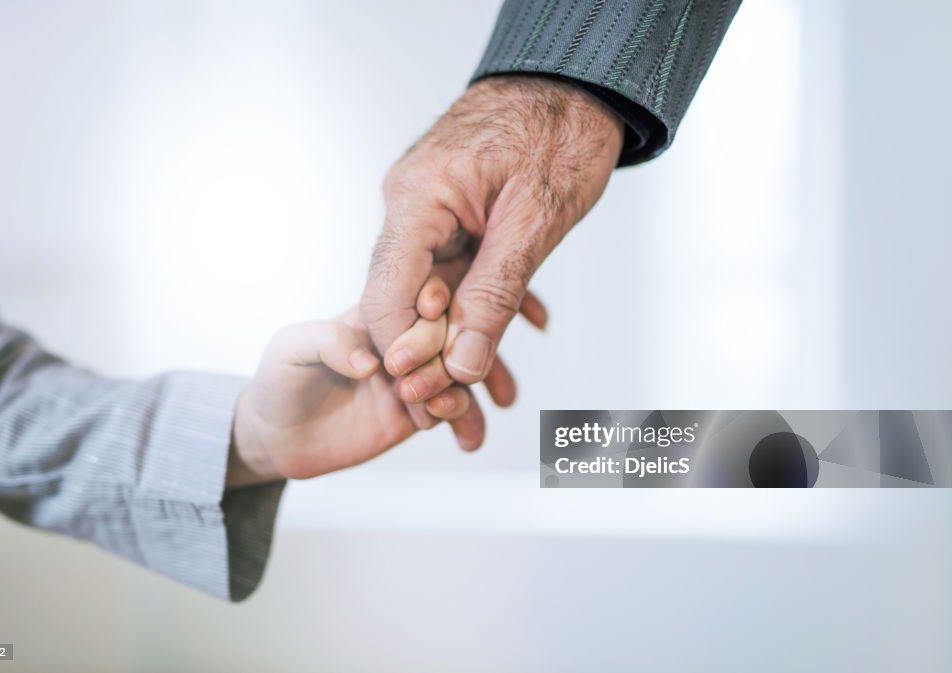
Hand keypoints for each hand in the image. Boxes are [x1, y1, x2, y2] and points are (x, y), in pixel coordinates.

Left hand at [227, 278, 471, 483]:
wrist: (277, 438)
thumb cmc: (279, 381)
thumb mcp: (291, 348)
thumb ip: (328, 342)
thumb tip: (368, 360)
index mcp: (378, 313)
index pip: (419, 295)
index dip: (433, 300)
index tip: (431, 314)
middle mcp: (404, 342)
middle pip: (450, 331)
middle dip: (450, 350)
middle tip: (424, 378)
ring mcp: (415, 377)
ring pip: (462, 369)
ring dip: (467, 385)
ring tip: (442, 407)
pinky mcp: (419, 412)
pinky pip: (455, 409)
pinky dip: (466, 418)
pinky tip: (458, 431)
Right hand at [361, 75, 624, 441]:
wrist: (579, 83)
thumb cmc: (562, 133)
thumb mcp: (536, 221)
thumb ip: (495, 295)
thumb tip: (461, 366)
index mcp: (416, 199)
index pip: (386, 293)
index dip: (405, 353)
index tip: (433, 400)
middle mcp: (410, 203)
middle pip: (404, 298)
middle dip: (435, 358)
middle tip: (465, 412)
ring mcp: (430, 206)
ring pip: (436, 289)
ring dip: (467, 337)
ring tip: (502, 392)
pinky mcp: (453, 210)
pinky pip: (460, 267)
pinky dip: (488, 301)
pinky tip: (531, 327)